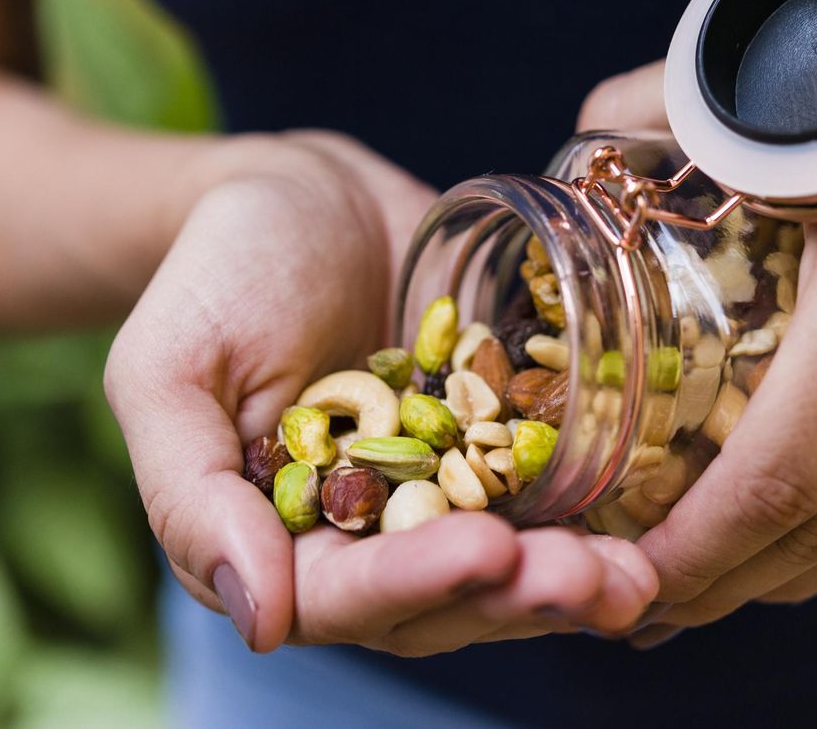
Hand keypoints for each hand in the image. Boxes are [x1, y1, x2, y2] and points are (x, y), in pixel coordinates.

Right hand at [105, 130, 657, 655]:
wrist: (300, 198)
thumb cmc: (216, 275)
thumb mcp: (166, 370)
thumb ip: (189, 497)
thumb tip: (259, 619)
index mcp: (280, 536)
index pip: (343, 596)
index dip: (413, 585)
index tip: (484, 552)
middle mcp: (365, 530)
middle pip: (442, 597)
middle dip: (516, 595)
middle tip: (596, 579)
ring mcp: (439, 485)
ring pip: (505, 558)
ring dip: (571, 573)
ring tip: (635, 570)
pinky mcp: (491, 435)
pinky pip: (543, 484)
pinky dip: (594, 505)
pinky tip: (649, 512)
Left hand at [579, 62, 816, 645]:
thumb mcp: (778, 94)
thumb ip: (658, 113)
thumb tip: (577, 144)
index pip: (780, 475)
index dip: (702, 553)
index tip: (634, 581)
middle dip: (737, 583)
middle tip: (654, 606)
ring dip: (798, 571)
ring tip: (714, 586)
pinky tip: (806, 537)